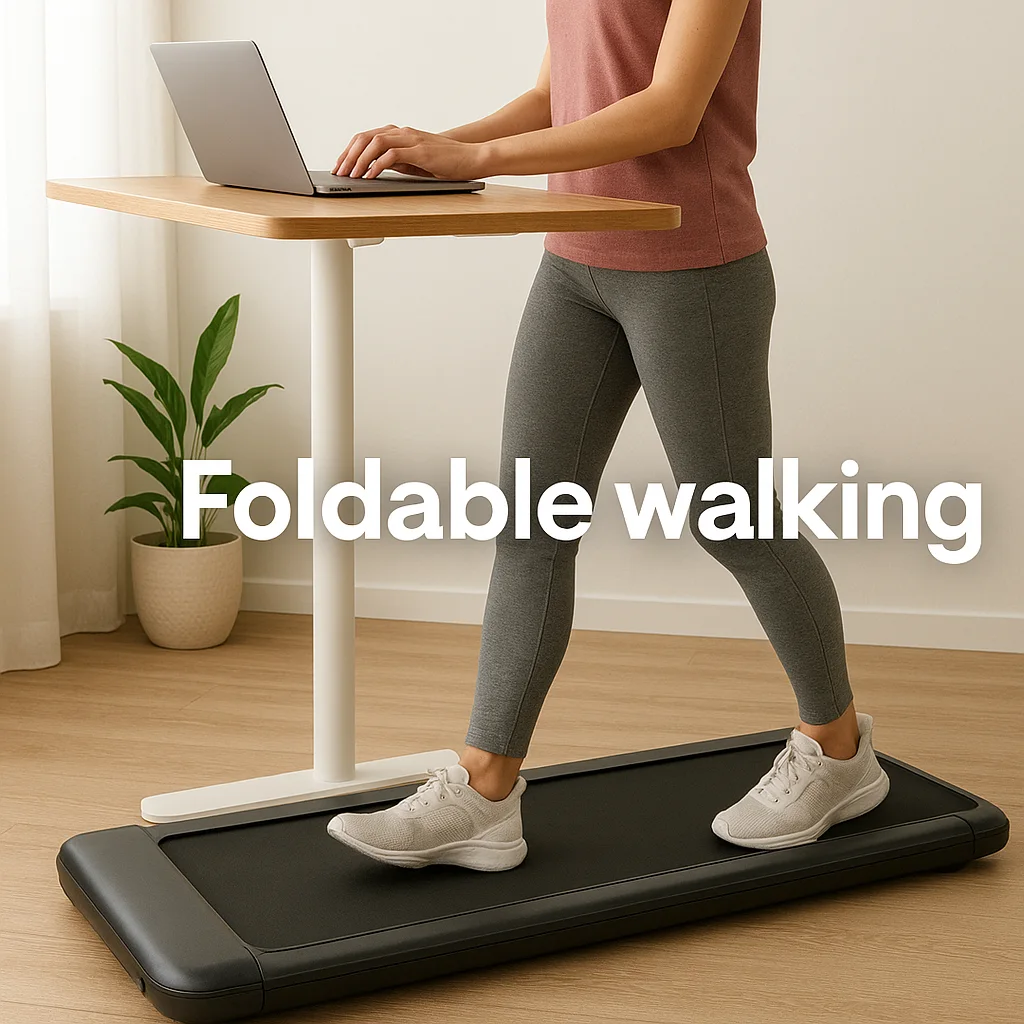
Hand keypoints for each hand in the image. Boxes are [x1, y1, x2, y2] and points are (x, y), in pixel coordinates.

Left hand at [333, 125, 486, 180]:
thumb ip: (398, 161)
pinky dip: (377, 165)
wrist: (472, 158)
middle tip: (339, 172)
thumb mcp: (416, 163)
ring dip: (359, 160)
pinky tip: (370, 176)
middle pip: (366, 137)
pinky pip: (392, 155)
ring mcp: (412, 140)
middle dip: (349, 155)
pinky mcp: (420, 150)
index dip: (349, 150)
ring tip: (351, 175)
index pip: (366, 137)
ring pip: (375, 142)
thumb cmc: (447, 163)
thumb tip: (377, 167)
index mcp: (401, 134)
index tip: (340, 165)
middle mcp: (404, 132)